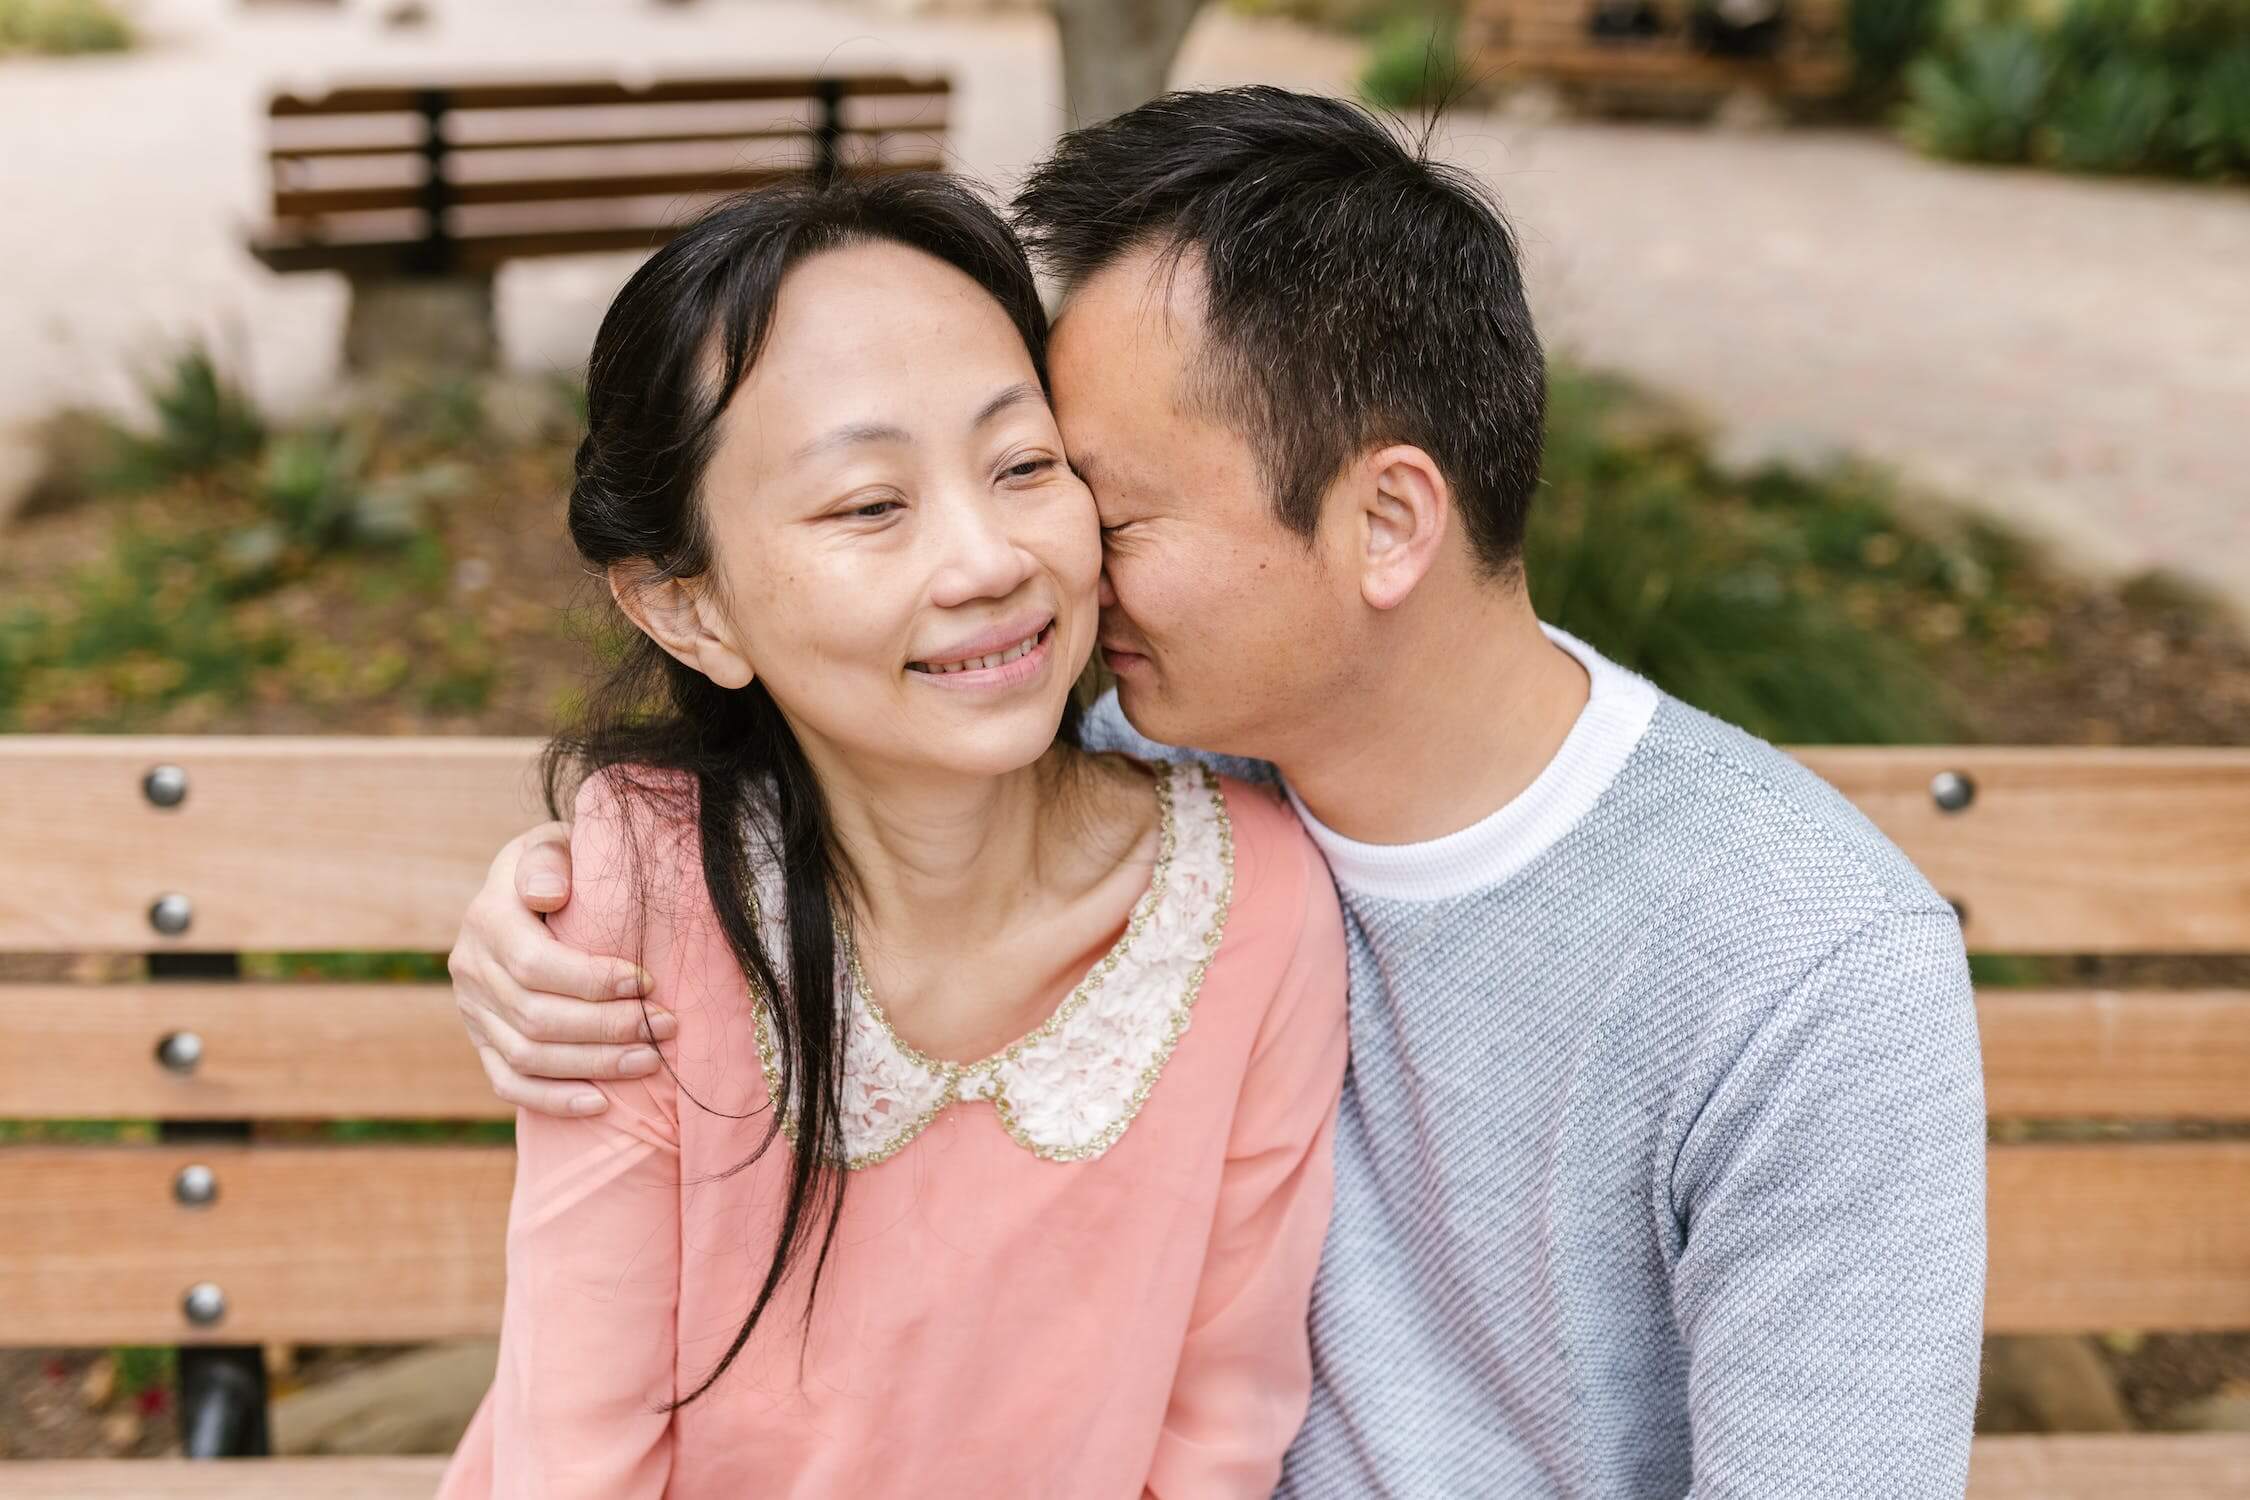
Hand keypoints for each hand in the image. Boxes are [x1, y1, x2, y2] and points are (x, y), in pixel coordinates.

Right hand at [447, 820, 675, 1117]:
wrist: (527, 891)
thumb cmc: (560, 866)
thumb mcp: (553, 844)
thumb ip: (549, 860)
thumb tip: (549, 895)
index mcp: (488, 918)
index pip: (536, 964)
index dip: (594, 980)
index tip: (648, 982)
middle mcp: (471, 967)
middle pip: (537, 1017)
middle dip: (608, 1026)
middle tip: (667, 1025)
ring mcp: (473, 1010)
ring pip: (528, 1056)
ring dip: (594, 1065)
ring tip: (650, 1060)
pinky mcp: (482, 1040)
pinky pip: (508, 1082)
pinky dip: (553, 1099)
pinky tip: (600, 1104)